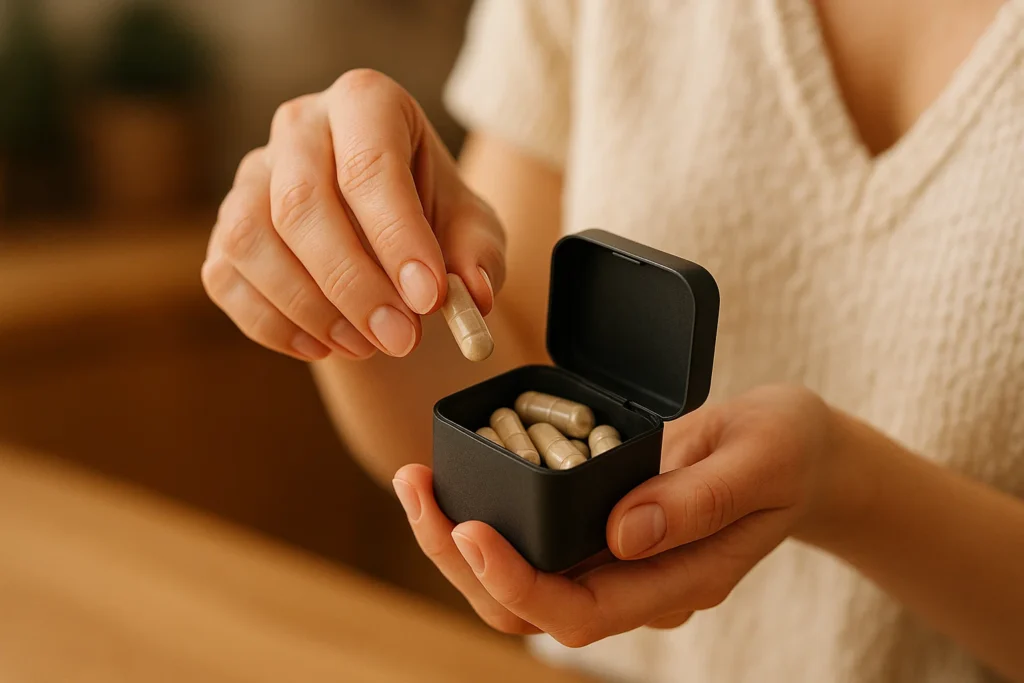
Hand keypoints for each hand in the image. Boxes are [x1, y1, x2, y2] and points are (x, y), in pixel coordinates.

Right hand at [202, 69, 504, 360]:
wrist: (386, 234)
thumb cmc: (433, 218)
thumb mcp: (472, 230)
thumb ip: (479, 257)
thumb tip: (473, 295)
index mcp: (366, 103)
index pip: (369, 164)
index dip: (397, 236)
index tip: (429, 298)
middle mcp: (298, 125)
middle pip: (301, 203)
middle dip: (352, 284)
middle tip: (400, 339)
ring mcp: (251, 175)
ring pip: (251, 240)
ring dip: (310, 308)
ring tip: (367, 346)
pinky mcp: (224, 228)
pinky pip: (227, 279)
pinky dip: (273, 325)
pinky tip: (325, 346)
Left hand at [393, 385, 855, 644]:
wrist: (799, 453)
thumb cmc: (788, 451)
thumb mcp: (759, 460)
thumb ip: (696, 500)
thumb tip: (619, 533)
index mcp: (678, 581)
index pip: (581, 612)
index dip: (517, 581)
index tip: (471, 527)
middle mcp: (638, 585)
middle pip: (529, 608)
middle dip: (462, 559)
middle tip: (416, 490)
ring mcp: (617, 561)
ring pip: (519, 581)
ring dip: (458, 541)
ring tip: (416, 483)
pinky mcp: (602, 530)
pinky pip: (532, 542)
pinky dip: (485, 515)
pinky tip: (455, 478)